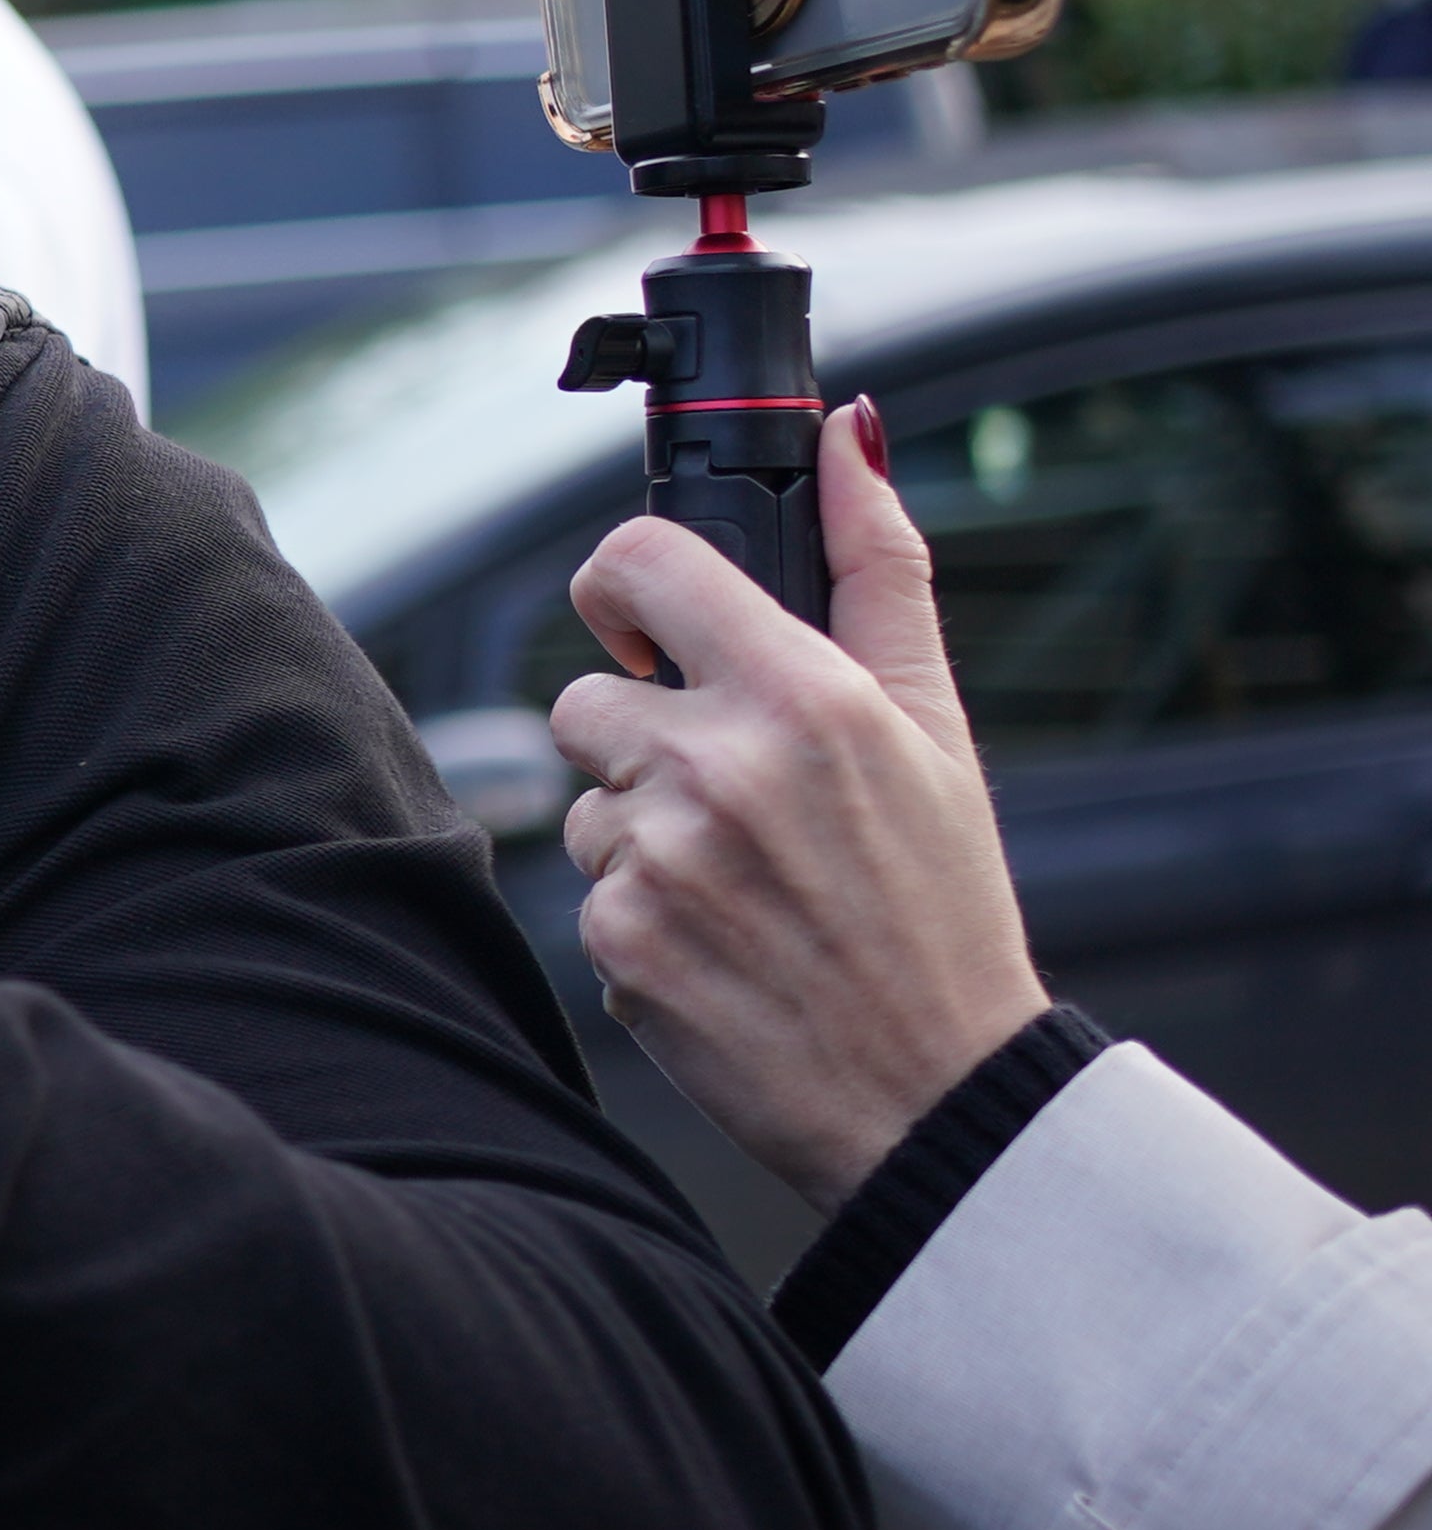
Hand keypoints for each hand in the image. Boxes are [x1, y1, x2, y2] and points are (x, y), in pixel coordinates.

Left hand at [552, 396, 1046, 1209]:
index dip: (622, 585)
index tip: (641, 626)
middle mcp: (719, 765)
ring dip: (644, 835)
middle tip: (742, 805)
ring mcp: (659, 857)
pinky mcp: (617, 943)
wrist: (938, 1094)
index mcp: (803, 695)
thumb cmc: (942, 905)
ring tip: (750, 888)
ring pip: (587, 802)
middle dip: (644, 739)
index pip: (638, 562)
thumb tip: (848, 435)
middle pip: (588, 699)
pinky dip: (641, 920)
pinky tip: (726, 949)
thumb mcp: (937, 727)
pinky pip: (589, 894)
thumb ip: (879, 569)